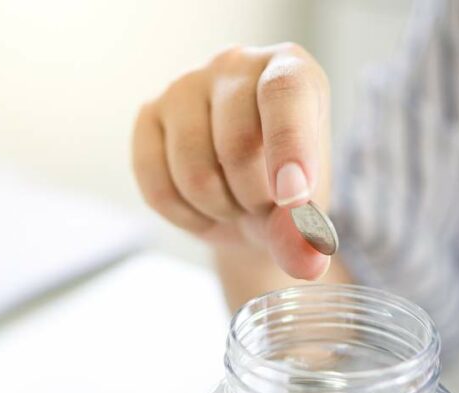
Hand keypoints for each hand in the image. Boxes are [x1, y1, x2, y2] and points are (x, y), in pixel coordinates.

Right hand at [132, 43, 332, 279]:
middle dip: (253, 198)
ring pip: (193, 171)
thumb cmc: (286, 190)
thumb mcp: (306, 214)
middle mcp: (236, 64)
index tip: (293, 197)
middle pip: (236, 145)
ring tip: (235, 201)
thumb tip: (309, 262)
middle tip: (264, 204)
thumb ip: (307, 235)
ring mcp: (185, 86)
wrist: (248, 202)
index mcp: (290, 69)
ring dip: (219, 209)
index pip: (285, 94)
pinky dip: (185, 215)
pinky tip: (203, 207)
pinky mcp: (148, 115)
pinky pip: (157, 185)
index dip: (288, 147)